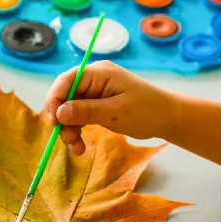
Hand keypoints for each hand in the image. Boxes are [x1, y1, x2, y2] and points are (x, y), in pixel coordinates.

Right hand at [43, 61, 177, 154]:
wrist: (166, 118)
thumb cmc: (146, 111)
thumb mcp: (116, 112)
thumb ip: (86, 111)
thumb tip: (59, 113)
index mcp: (99, 73)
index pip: (67, 80)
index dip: (55, 99)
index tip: (53, 122)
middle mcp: (93, 79)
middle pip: (65, 96)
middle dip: (62, 119)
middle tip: (67, 140)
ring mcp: (94, 92)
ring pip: (69, 109)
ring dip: (69, 129)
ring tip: (77, 148)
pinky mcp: (96, 104)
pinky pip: (78, 116)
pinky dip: (77, 130)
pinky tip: (80, 145)